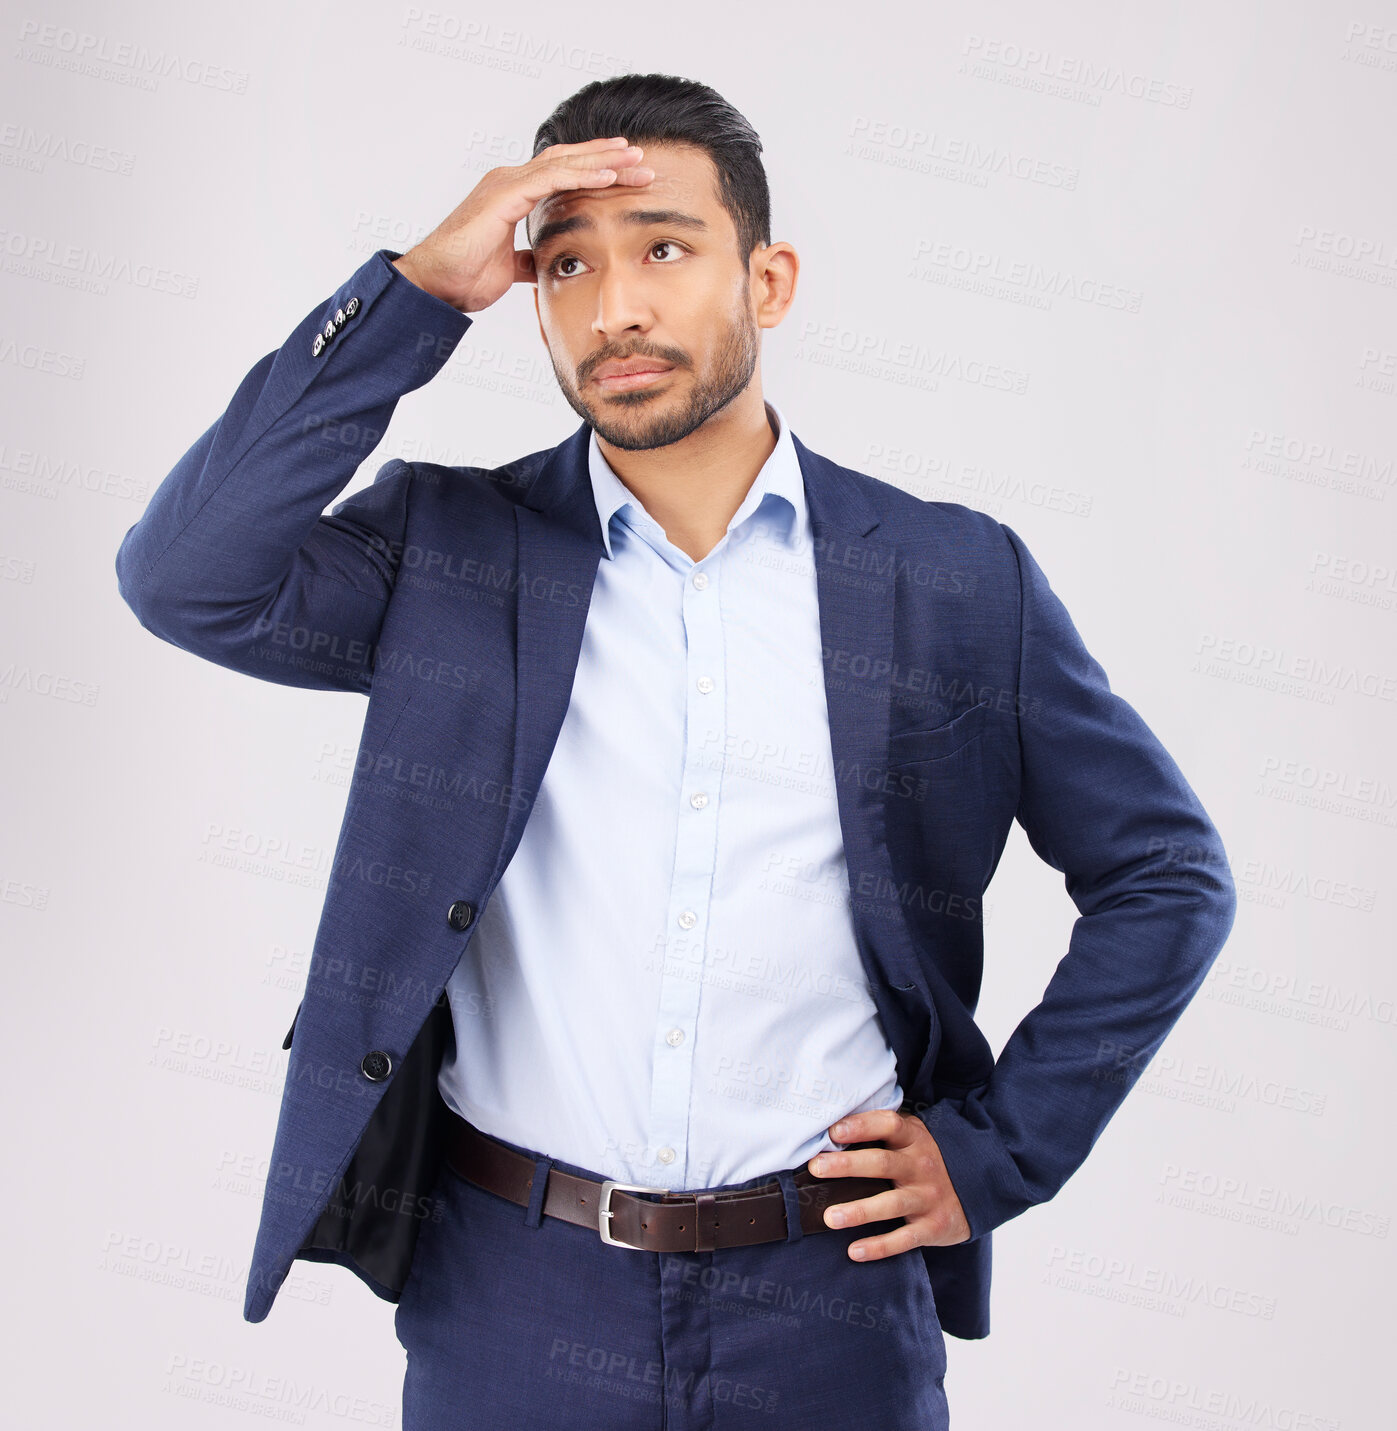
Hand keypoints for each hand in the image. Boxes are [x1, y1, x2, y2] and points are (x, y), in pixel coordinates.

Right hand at [392, 137, 654, 313]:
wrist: (434, 285)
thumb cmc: (463, 277)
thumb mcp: (510, 269)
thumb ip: (528, 260)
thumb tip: (543, 264)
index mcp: (512, 194)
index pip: (561, 174)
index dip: (595, 172)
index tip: (627, 175)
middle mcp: (510, 181)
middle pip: (568, 161)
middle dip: (607, 158)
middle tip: (643, 158)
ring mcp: (506, 184)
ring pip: (565, 163)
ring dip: (604, 161)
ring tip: (637, 160)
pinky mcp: (504, 195)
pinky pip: (551, 179)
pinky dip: (583, 176)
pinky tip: (611, 177)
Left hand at [807, 1108, 971, 1260]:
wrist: (976, 1190)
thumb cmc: (924, 1160)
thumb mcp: (911, 1137)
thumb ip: (881, 1132)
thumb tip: (829, 1131)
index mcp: (914, 1139)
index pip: (889, 1124)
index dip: (861, 1126)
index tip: (833, 1132)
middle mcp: (921, 1166)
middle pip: (882, 1163)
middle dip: (847, 1165)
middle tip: (816, 1167)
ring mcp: (928, 1197)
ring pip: (890, 1204)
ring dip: (858, 1211)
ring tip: (829, 1217)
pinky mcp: (933, 1227)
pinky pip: (903, 1239)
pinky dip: (879, 1247)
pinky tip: (854, 1251)